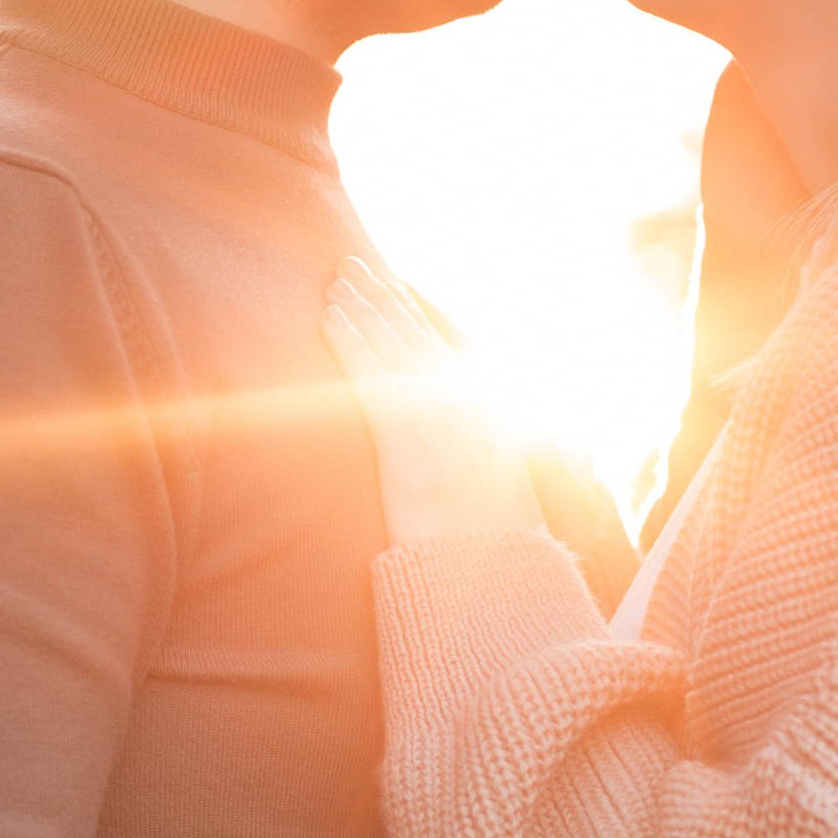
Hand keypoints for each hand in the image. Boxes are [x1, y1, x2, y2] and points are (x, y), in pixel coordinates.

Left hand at [323, 259, 546, 544]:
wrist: (487, 572)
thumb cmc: (495, 540)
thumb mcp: (507, 485)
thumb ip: (491, 450)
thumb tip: (473, 442)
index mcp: (489, 406)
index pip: (443, 345)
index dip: (413, 312)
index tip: (393, 285)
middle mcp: (465, 400)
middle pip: (414, 335)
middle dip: (382, 297)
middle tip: (355, 265)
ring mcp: (434, 414)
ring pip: (391, 345)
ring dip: (361, 308)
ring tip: (336, 282)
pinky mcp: (404, 435)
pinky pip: (370, 376)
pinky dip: (350, 341)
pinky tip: (331, 317)